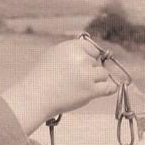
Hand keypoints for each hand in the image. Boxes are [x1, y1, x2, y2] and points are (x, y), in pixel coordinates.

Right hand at [2, 37, 117, 133]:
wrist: (35, 97)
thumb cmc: (41, 78)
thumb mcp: (53, 55)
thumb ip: (71, 53)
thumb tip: (90, 54)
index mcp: (72, 47)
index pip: (92, 48)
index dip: (90, 57)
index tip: (86, 65)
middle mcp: (81, 58)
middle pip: (97, 62)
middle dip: (90, 70)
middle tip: (76, 81)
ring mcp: (87, 74)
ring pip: (103, 74)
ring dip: (96, 81)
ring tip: (81, 88)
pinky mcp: (90, 90)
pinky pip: (108, 88)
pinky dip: (109, 89)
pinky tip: (109, 90)